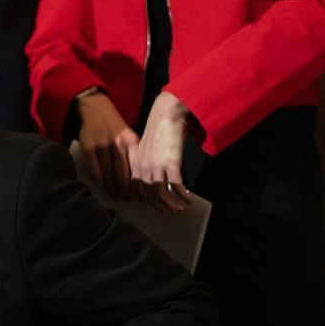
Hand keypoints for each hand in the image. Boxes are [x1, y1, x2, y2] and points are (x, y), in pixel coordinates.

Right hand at [75, 93, 138, 198]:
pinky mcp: (89, 147)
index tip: (139, 195)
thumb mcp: (129, 135)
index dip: (137, 184)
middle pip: (122, 173)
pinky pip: (94, 168)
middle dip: (124, 189)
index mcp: (131, 141)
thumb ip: (134, 152)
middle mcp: (117, 144)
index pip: (136, 168)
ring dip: (111, 187)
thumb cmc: (115, 125)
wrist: (96, 109)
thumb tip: (140, 177)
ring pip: (108, 173)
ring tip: (115, 196)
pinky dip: (99, 179)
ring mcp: (102, 146)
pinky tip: (102, 185)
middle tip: (125, 199)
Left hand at [129, 91, 191, 214]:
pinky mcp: (170, 163)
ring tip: (181, 209)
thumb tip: (158, 177)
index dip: (148, 201)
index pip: (138, 190)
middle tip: (172, 212)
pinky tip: (188, 198)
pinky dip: (181, 195)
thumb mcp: (149, 148)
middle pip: (149, 196)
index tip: (158, 206)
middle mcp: (143, 167)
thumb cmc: (161, 129)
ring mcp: (155, 166)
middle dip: (161, 207)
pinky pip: (175, 186)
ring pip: (160, 194)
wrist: (167, 113)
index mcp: (136, 164)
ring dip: (172, 205)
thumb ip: (149, 163)